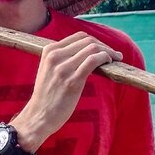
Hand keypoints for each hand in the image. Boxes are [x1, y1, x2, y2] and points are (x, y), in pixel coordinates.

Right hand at [12, 32, 122, 150]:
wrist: (38, 117)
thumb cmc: (46, 97)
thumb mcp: (48, 71)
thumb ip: (62, 59)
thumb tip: (85, 53)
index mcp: (49, 51)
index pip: (78, 37)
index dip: (95, 41)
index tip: (103, 49)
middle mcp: (55, 56)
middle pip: (87, 41)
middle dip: (104, 46)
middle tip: (113, 54)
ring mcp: (63, 68)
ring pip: (92, 48)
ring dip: (108, 52)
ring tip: (115, 58)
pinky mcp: (72, 80)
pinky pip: (94, 61)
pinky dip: (105, 58)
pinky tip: (110, 63)